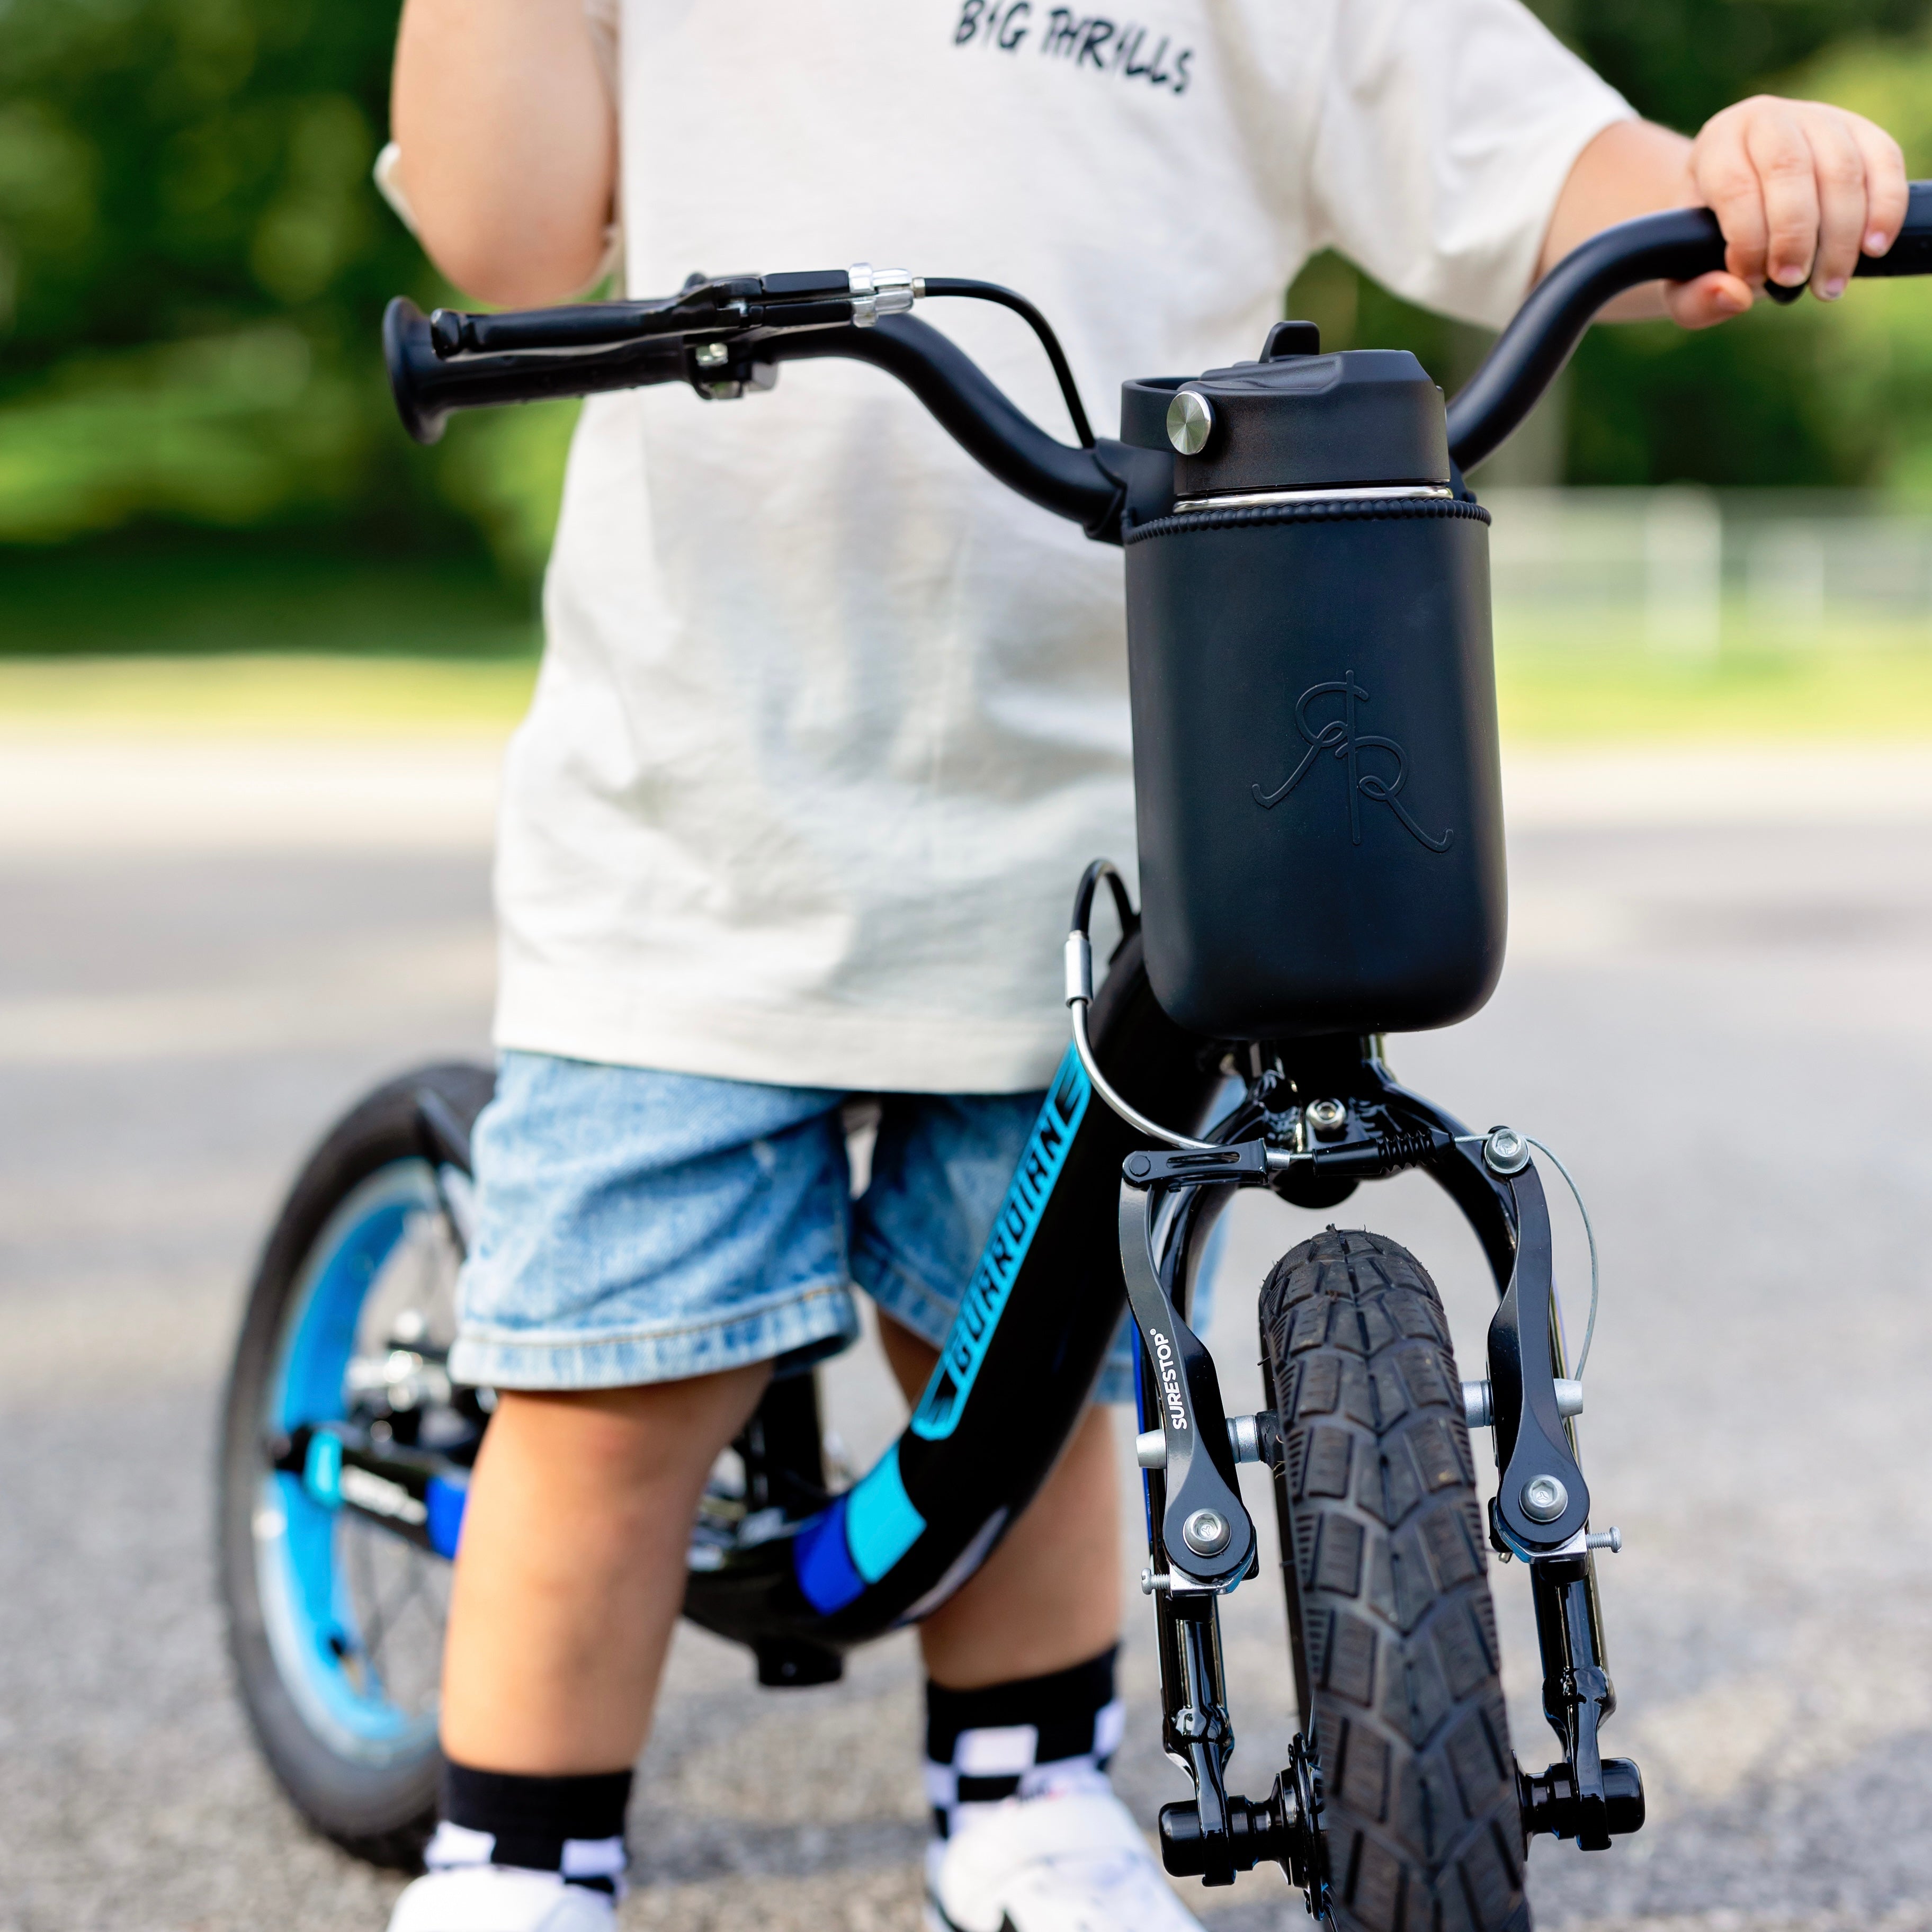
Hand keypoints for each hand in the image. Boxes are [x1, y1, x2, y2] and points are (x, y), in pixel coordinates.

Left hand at [1669, 96, 1908, 328]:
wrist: (1738, 200)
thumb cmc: (1707, 240)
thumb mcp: (1683, 273)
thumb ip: (1694, 295)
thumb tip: (1735, 296)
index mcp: (1717, 144)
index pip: (1736, 187)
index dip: (1749, 240)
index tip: (1754, 280)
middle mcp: (1768, 120)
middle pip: (1790, 170)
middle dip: (1795, 236)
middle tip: (1794, 283)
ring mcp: (1820, 118)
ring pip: (1840, 168)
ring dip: (1841, 234)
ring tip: (1830, 285)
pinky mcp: (1861, 130)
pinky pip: (1883, 161)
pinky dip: (1884, 207)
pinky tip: (1872, 248)